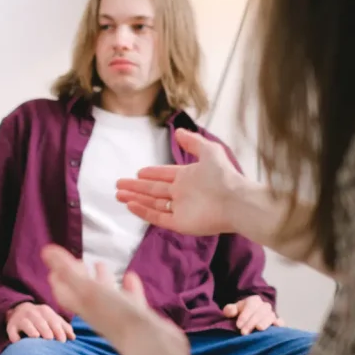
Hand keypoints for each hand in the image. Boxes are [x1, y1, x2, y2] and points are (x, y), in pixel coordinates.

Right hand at [6, 302, 75, 342]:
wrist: (18, 310)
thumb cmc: (41, 318)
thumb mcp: (52, 319)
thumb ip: (63, 327)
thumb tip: (73, 337)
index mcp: (45, 311)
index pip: (53, 320)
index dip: (58, 330)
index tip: (63, 341)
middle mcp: (32, 313)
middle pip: (40, 322)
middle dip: (46, 330)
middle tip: (50, 340)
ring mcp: (20, 319)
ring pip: (26, 324)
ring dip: (31, 330)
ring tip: (36, 337)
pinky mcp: (10, 326)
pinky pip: (11, 331)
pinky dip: (14, 337)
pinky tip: (18, 342)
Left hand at [41, 245, 188, 354]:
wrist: (149, 343)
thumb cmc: (115, 315)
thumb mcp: (87, 289)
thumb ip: (67, 271)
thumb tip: (45, 250)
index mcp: (83, 306)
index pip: (63, 291)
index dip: (57, 278)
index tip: (53, 265)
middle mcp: (98, 311)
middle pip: (83, 292)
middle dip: (79, 276)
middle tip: (78, 261)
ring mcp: (118, 315)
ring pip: (107, 294)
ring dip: (102, 279)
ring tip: (100, 264)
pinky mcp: (137, 317)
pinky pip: (130, 298)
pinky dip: (128, 287)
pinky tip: (130, 276)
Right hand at [114, 129, 247, 235]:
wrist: (235, 201)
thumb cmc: (224, 176)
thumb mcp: (210, 151)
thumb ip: (193, 142)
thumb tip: (179, 131)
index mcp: (188, 177)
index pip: (165, 175)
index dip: (151, 173)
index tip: (138, 172)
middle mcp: (182, 193)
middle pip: (154, 190)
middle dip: (136, 187)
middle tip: (119, 184)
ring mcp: (179, 209)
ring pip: (152, 203)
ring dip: (135, 199)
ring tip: (119, 195)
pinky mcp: (178, 223)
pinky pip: (157, 217)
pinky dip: (143, 212)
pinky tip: (130, 205)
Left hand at [223, 295, 283, 334]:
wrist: (249, 317)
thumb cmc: (239, 314)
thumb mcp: (232, 310)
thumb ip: (229, 310)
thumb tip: (231, 311)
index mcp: (253, 301)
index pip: (251, 306)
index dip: (245, 315)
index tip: (238, 326)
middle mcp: (264, 306)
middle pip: (260, 312)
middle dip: (252, 322)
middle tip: (244, 332)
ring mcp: (271, 314)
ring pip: (270, 316)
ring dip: (264, 323)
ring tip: (259, 329)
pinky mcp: (277, 322)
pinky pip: (281, 321)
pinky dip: (280, 323)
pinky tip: (277, 327)